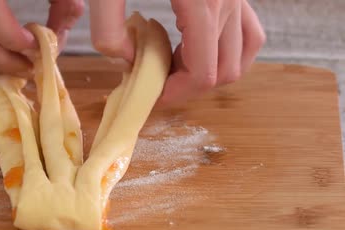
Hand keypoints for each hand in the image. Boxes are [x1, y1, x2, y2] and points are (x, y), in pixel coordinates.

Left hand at [89, 0, 265, 106]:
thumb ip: (107, 30)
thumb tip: (126, 62)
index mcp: (203, 4)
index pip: (204, 74)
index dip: (175, 95)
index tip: (147, 96)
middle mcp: (229, 0)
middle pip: (225, 71)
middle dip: (188, 86)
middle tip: (153, 80)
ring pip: (242, 54)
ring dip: (208, 70)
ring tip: (171, 63)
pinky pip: (247, 29)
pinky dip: (224, 49)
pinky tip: (191, 43)